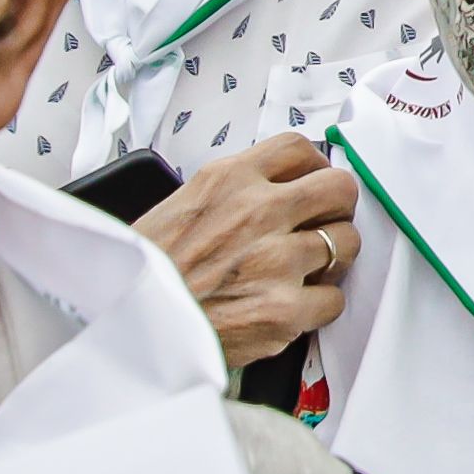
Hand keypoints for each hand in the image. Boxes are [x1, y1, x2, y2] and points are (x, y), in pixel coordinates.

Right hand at [140, 134, 358, 365]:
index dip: (315, 167)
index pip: (299, 149)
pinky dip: (318, 306)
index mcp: (229, 180)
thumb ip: (232, 192)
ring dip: (332, 259)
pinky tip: (294, 307)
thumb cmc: (149, 272)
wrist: (127, 324)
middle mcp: (258, 212)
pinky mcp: (283, 310)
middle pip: (339, 189)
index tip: (312, 183)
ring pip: (346, 244)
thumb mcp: (181, 204)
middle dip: (338, 207)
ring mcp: (276, 260)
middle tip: (325, 224)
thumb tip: (275, 190)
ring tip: (308, 270)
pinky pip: (333, 300)